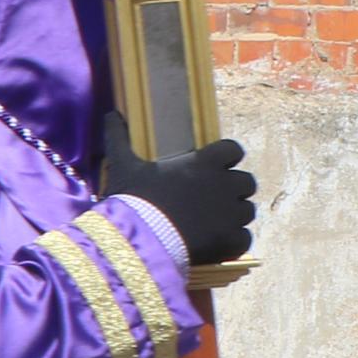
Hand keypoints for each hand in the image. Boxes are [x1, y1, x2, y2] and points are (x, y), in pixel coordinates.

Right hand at [100, 110, 257, 266]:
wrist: (139, 238)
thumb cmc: (134, 196)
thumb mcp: (122, 164)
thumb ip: (119, 137)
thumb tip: (111, 113)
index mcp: (206, 163)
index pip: (233, 149)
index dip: (225, 157)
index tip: (211, 165)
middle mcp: (226, 185)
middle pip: (246, 181)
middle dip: (232, 188)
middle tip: (211, 197)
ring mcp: (232, 214)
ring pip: (247, 210)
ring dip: (233, 215)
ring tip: (211, 223)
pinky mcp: (233, 240)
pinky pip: (244, 238)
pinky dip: (232, 240)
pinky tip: (215, 243)